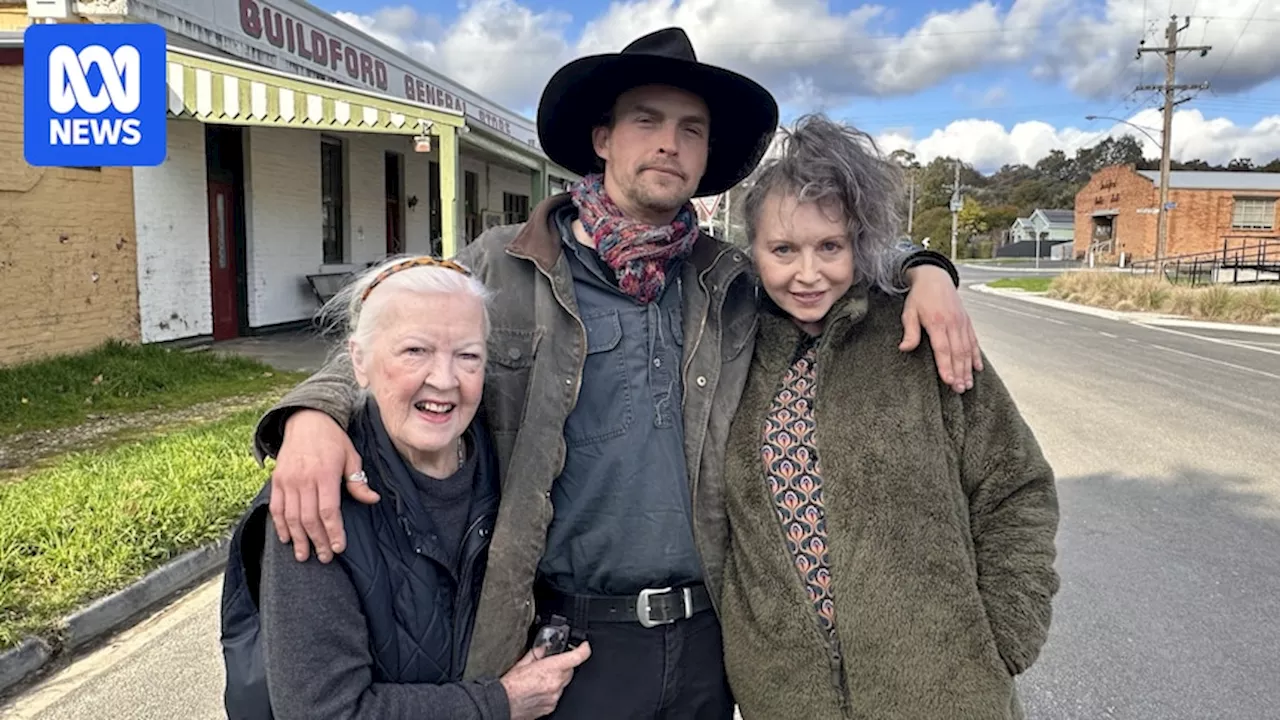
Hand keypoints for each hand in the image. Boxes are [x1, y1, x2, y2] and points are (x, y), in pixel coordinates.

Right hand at [268, 409, 377, 562]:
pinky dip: (280, 525)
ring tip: (305, 555)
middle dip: (317, 541)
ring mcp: (287, 480)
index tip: (339, 548)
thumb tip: (372, 500)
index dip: (333, 531)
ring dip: (298, 539)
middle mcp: (304, 479)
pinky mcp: (277, 481)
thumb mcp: (351, 455)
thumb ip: (358, 481)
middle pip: (309, 518)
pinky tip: (287, 538)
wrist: (305, 420)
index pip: (329, 510)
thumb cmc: (333, 439)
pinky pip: (276, 508)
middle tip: (325, 557)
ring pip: (291, 517)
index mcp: (325, 473)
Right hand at [500, 642, 591, 719]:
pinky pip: (557, 695)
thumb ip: (537, 653)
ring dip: (557, 679)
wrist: (502, 704)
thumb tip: (543, 648)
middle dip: (564, 665)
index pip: (576, 657)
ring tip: (540, 679)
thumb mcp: (522, 663)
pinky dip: (552, 691)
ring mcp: (554, 697)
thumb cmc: (509, 685)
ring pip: (564, 684)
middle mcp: (555, 684)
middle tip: (551, 664)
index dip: (584, 649)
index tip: (584, 646)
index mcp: (550, 669)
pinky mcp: (551, 707)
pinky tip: (539, 689)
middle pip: (571, 670)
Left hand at [899, 265, 982, 392]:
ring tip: (967, 385)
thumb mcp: (909, 312)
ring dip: (968, 368)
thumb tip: (904, 348)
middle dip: (959, 373)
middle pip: (957, 352)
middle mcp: (952, 323)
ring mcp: (962, 323)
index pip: (942, 349)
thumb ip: (910, 331)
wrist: (935, 278)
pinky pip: (974, 341)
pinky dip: (976, 356)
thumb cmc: (920, 297)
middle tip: (959, 389)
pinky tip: (977, 369)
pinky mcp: (967, 322)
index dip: (946, 366)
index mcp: (937, 322)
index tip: (948, 381)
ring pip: (967, 349)